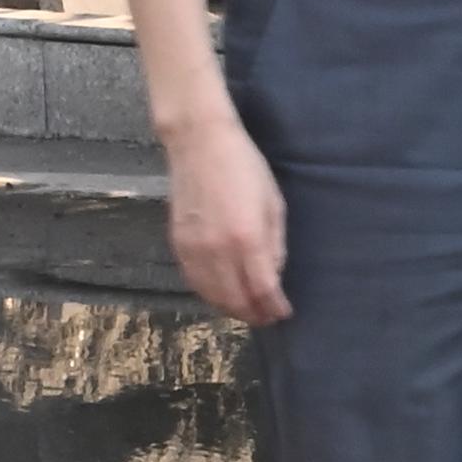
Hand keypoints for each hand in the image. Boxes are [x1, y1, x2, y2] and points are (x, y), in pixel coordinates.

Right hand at [158, 109, 291, 326]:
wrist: (200, 143)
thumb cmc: (246, 168)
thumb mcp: (274, 205)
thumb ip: (274, 246)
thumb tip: (272, 277)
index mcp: (247, 239)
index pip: (263, 290)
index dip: (275, 307)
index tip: (284, 312)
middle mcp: (218, 250)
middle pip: (236, 300)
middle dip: (254, 314)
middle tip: (267, 317)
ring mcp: (194, 249)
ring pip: (211, 296)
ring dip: (231, 308)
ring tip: (246, 310)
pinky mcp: (178, 243)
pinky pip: (193, 281)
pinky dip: (209, 294)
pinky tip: (221, 294)